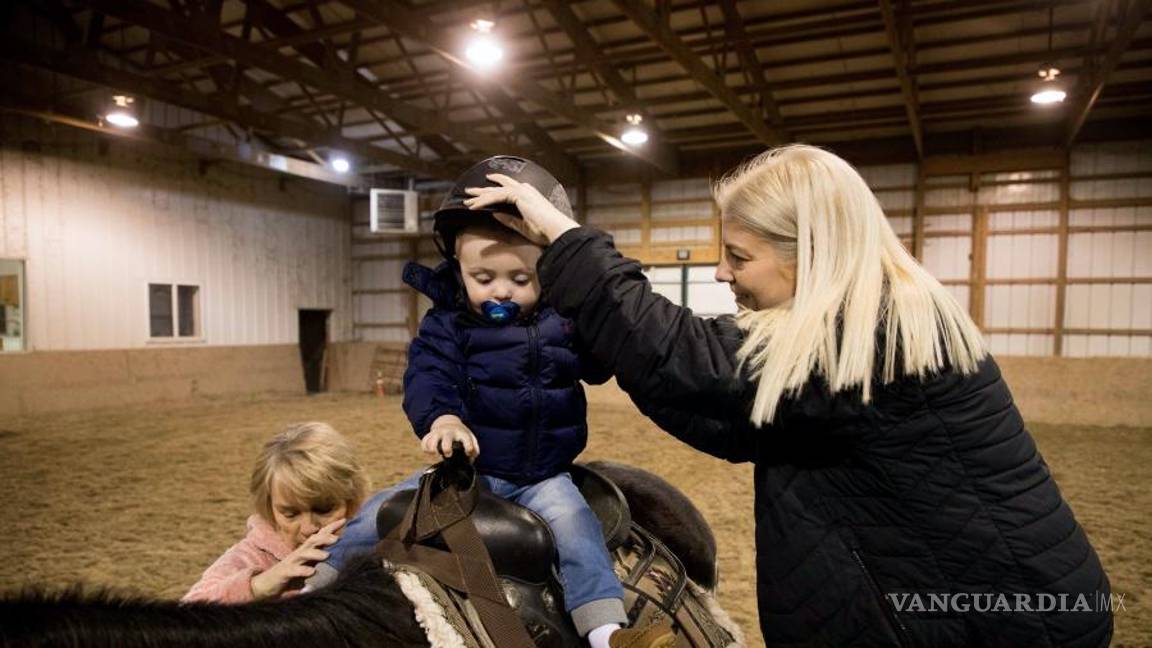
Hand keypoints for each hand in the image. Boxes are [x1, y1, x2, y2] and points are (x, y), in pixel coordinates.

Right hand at [249, 518, 344, 599]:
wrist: (265, 586)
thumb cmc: (289, 576)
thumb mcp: (306, 566)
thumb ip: (316, 560)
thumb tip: (334, 555)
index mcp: (305, 552)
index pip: (319, 536)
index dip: (330, 528)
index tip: (344, 520)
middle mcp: (298, 554)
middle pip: (312, 541)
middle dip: (324, 538)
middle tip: (338, 538)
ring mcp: (290, 563)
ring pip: (303, 554)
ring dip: (315, 553)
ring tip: (327, 555)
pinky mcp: (283, 573)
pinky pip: (293, 570)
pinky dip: (303, 570)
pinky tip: (312, 572)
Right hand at [423, 415, 479, 460]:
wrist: (448, 422)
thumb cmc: (460, 434)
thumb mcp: (470, 438)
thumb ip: (474, 448)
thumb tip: (472, 457)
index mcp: (461, 433)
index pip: (466, 439)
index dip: (469, 447)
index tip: (468, 453)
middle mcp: (449, 432)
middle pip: (447, 439)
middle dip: (447, 448)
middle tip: (448, 454)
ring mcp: (438, 433)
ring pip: (432, 439)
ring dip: (432, 448)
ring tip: (435, 454)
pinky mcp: (430, 435)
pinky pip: (424, 441)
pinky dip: (425, 448)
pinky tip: (429, 453)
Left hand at [464, 173, 579, 244]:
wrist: (555, 230)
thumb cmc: (544, 231)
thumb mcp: (522, 225)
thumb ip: (508, 218)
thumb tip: (494, 213)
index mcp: (529, 195)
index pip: (507, 189)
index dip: (493, 191)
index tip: (482, 194)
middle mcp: (525, 189)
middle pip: (499, 186)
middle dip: (483, 189)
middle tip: (469, 191)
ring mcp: (522, 191)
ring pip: (495, 191)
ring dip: (480, 196)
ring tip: (468, 201)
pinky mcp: (517, 195)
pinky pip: (496, 196)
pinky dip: (484, 202)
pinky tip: (474, 207)